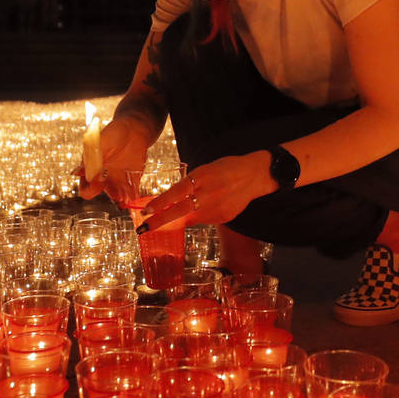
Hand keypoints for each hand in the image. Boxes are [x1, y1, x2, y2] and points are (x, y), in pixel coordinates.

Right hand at [76, 114, 153, 202]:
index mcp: (92, 170)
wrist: (134, 130)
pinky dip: (133, 197)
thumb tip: (78, 172)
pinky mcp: (132, 181)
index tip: (98, 180)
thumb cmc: (114, 134)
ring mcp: (118, 181)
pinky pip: (132, 193)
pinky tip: (135, 195)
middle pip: (103, 196)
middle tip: (116, 193)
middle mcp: (104, 178)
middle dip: (109, 197)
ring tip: (127, 198)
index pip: (86, 188)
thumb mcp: (101, 142)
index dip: (90, 188)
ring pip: (117, 197)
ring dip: (121, 200)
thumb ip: (92, 157)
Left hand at [136, 151, 275, 233]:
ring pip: (190, 218)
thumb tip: (171, 201)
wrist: (255, 176)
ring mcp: (217, 208)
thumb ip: (190, 185)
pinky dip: (199, 216)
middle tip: (143, 228)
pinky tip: (207, 207)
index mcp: (202, 177)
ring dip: (179, 219)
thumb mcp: (205, 170)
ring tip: (175, 215)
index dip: (160, 203)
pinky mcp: (223, 218)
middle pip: (179, 212)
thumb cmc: (227, 169)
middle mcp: (208, 194)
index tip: (145, 211)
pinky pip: (204, 220)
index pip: (176, 192)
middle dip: (160, 221)